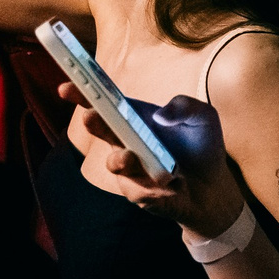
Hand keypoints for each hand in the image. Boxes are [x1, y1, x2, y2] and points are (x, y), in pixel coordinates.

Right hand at [58, 83, 244, 236]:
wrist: (212, 187)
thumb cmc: (202, 146)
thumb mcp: (203, 117)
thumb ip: (186, 106)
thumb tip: (160, 115)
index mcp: (135, 117)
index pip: (104, 102)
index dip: (83, 93)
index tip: (66, 86)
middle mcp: (125, 140)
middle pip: (100, 128)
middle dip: (93, 121)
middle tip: (90, 114)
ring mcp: (128, 168)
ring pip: (115, 162)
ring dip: (121, 159)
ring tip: (130, 156)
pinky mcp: (136, 192)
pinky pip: (137, 189)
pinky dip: (152, 186)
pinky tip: (168, 184)